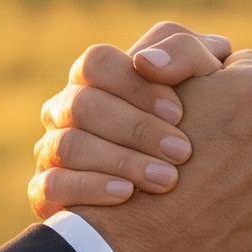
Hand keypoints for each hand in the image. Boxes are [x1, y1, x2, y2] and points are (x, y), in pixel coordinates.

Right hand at [28, 22, 233, 215]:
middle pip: (82, 105)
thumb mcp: (205, 83)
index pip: (97, 64)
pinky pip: (49, 186)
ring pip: (67, 145)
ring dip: (120, 160)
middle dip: (136, 128)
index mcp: (96, 79)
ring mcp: (51, 151)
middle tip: (183, 153)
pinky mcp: (46, 194)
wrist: (186, 198)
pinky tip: (127, 195)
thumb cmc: (195, 126)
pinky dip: (89, 188)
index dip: (134, 85)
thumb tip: (153, 60)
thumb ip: (189, 54)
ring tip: (166, 179)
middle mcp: (66, 111)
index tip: (178, 113)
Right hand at [36, 30, 251, 251]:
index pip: (247, 69)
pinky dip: (243, 222)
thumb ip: (188, 60)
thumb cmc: (126, 162)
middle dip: (234, 137)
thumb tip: (218, 54)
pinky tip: (208, 229)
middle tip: (190, 159)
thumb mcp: (148, 89)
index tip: (192, 111)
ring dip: (240, 182)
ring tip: (197, 199)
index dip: (216, 89)